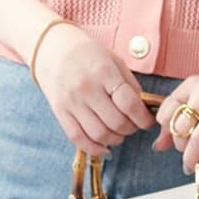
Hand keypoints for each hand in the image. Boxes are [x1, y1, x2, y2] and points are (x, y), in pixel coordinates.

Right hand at [33, 23, 157, 157]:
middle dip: (131, 129)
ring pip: (99, 134)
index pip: (129, 103)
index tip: (148, 121)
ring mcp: (71, 102)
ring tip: (119, 133)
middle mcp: (86, 88)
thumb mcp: (113, 60)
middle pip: (116, 122)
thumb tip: (143, 110)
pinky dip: (94, 149)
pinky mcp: (60, 112)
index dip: (143, 118)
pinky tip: (105, 148)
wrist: (51, 49)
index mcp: (103, 71)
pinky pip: (78, 139)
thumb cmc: (87, 54)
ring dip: (116, 139)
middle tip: (134, 125)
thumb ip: (129, 84)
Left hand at [152, 70, 198, 173]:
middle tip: (186, 154)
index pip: (166, 111)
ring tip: (192, 166)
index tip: (172, 139)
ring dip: (192, 157)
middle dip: (179, 146)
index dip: (166, 131)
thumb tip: (159, 145)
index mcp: (193, 84)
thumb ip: (179, 117)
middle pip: (180, 126)